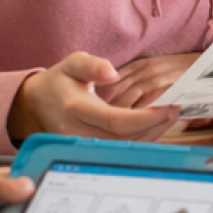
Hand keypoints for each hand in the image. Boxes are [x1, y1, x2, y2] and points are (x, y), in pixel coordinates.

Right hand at [6, 52, 181, 143]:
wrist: (37, 103)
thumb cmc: (59, 80)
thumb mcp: (72, 63)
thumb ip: (91, 64)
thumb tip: (112, 73)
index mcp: (76, 108)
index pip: (115, 121)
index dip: (144, 118)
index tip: (167, 107)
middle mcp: (78, 131)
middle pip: (123, 138)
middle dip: (153, 126)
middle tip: (175, 110)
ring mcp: (81, 143)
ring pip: (122, 147)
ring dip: (150, 134)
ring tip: (170, 116)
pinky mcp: (87, 149)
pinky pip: (117, 149)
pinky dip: (140, 140)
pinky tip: (155, 127)